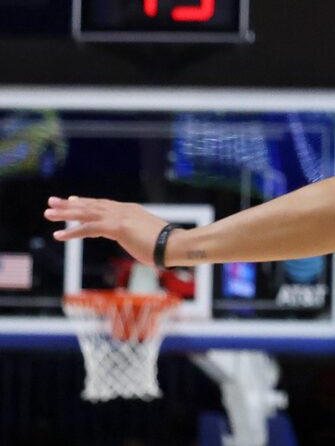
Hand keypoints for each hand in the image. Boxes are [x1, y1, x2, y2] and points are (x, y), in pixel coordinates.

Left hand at [44, 198, 169, 264]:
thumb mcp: (147, 237)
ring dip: (65, 213)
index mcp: (130, 210)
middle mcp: (123, 210)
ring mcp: (119, 217)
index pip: (103, 204)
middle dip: (69, 204)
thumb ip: (138, 236)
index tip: (72, 199)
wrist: (175, 245)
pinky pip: (88, 229)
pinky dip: (72, 231)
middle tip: (52, 201)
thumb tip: (139, 243)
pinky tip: (59, 234)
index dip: (86, 202)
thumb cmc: (166, 246)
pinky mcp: (116, 227)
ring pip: (86, 213)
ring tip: (48, 213)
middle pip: (91, 205)